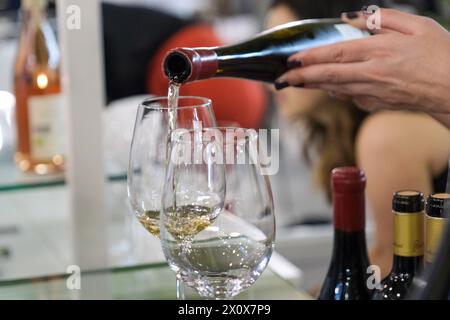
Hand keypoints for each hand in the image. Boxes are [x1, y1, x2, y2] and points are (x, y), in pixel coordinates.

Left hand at [276, 9, 449, 123]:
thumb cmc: (441, 55)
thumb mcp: (418, 25)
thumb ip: (384, 19)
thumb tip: (354, 18)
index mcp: (381, 52)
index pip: (337, 54)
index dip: (311, 58)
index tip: (291, 60)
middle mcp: (373, 74)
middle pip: (329, 76)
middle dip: (301, 78)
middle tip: (280, 80)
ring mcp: (373, 93)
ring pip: (334, 89)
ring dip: (312, 86)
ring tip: (293, 82)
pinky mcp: (376, 104)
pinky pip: (350, 96)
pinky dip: (335, 90)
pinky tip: (325, 86)